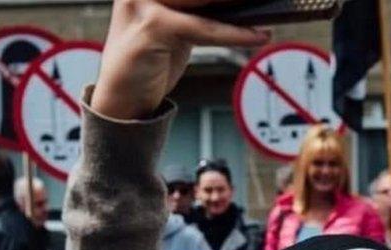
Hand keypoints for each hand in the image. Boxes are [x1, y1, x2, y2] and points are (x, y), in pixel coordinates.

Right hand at [92, 0, 269, 118]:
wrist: (120, 98)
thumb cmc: (150, 62)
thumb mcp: (176, 27)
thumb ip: (200, 10)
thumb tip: (244, 2)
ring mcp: (143, 3)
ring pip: (205, 0)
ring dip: (242, 5)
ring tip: (271, 8)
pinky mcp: (153, 27)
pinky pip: (205, 27)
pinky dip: (235, 33)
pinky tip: (259, 35)